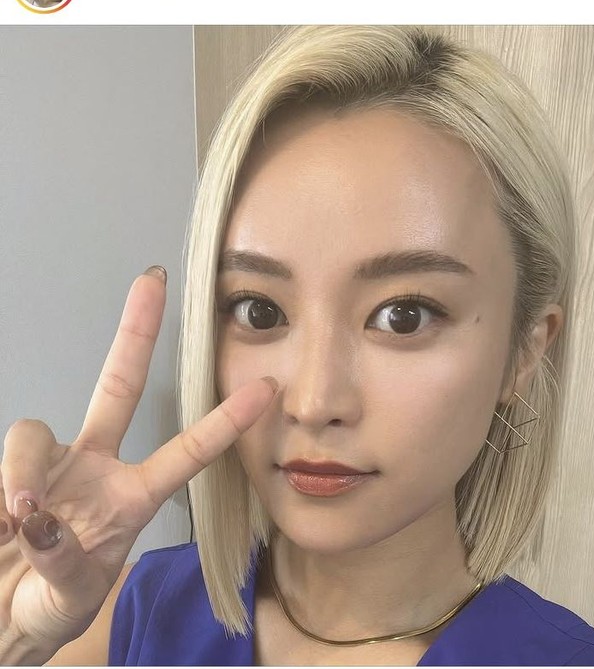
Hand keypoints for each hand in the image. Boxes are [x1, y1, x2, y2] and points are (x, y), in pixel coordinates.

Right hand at [0, 268, 276, 659]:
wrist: (1, 615)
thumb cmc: (47, 605)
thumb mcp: (68, 596)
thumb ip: (63, 563)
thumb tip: (41, 517)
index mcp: (133, 498)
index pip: (186, 453)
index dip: (225, 422)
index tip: (266, 390)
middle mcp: (96, 468)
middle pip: (117, 386)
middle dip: (136, 333)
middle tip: (153, 280)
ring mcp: (52, 464)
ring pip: (36, 433)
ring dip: (27, 471)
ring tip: (20, 519)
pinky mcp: (13, 468)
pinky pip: (11, 459)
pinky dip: (8, 484)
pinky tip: (7, 520)